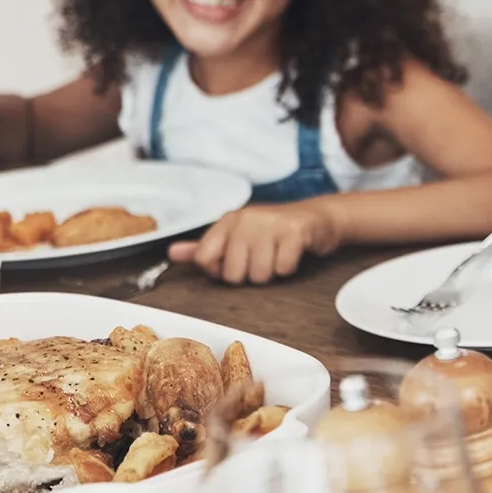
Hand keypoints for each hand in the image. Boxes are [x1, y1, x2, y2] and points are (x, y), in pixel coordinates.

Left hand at [170, 199, 341, 284]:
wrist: (320, 217)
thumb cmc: (275, 231)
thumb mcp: (238, 235)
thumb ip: (205, 247)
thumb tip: (172, 253)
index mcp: (228, 220)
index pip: (204, 258)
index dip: (219, 271)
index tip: (236, 262)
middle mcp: (246, 218)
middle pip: (232, 274)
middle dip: (250, 275)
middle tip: (263, 258)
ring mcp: (271, 224)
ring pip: (259, 275)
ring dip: (271, 274)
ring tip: (277, 256)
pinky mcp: (295, 232)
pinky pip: (283, 269)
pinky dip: (289, 268)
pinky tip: (292, 255)